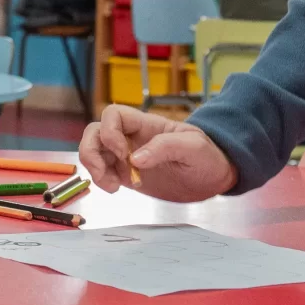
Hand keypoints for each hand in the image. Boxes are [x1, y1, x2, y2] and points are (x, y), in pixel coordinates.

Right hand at [80, 106, 238, 199]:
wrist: (213, 179)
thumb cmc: (208, 156)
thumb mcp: (194, 148)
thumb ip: (165, 147)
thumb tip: (135, 159)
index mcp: (146, 125)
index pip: (114, 115)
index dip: (109, 131)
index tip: (124, 153)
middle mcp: (131, 137)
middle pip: (95, 132)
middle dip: (92, 152)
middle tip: (110, 175)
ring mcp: (126, 155)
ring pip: (93, 151)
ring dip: (93, 168)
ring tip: (112, 187)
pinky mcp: (126, 174)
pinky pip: (102, 171)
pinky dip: (100, 180)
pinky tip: (116, 189)